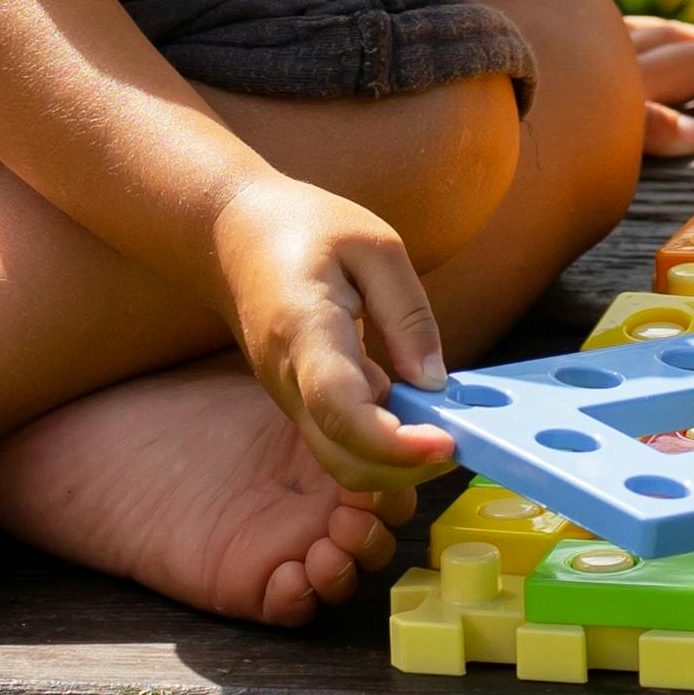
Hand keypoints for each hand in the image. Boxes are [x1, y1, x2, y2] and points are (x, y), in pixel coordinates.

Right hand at [208, 172, 456, 495]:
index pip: (341, 407)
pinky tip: (413, 415)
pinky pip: (339, 443)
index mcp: (305, 328)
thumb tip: (434, 382)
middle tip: (460, 440)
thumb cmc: (305, 227)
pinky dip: (381, 447)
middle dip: (407, 467)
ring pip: (341, 461)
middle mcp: (289, 378)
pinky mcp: (298, 403)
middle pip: (343, 458)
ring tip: (443, 426)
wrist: (233, 236)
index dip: (394, 440)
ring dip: (397, 464)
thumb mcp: (374, 246)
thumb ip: (407, 313)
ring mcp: (289, 397)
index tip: (446, 441)